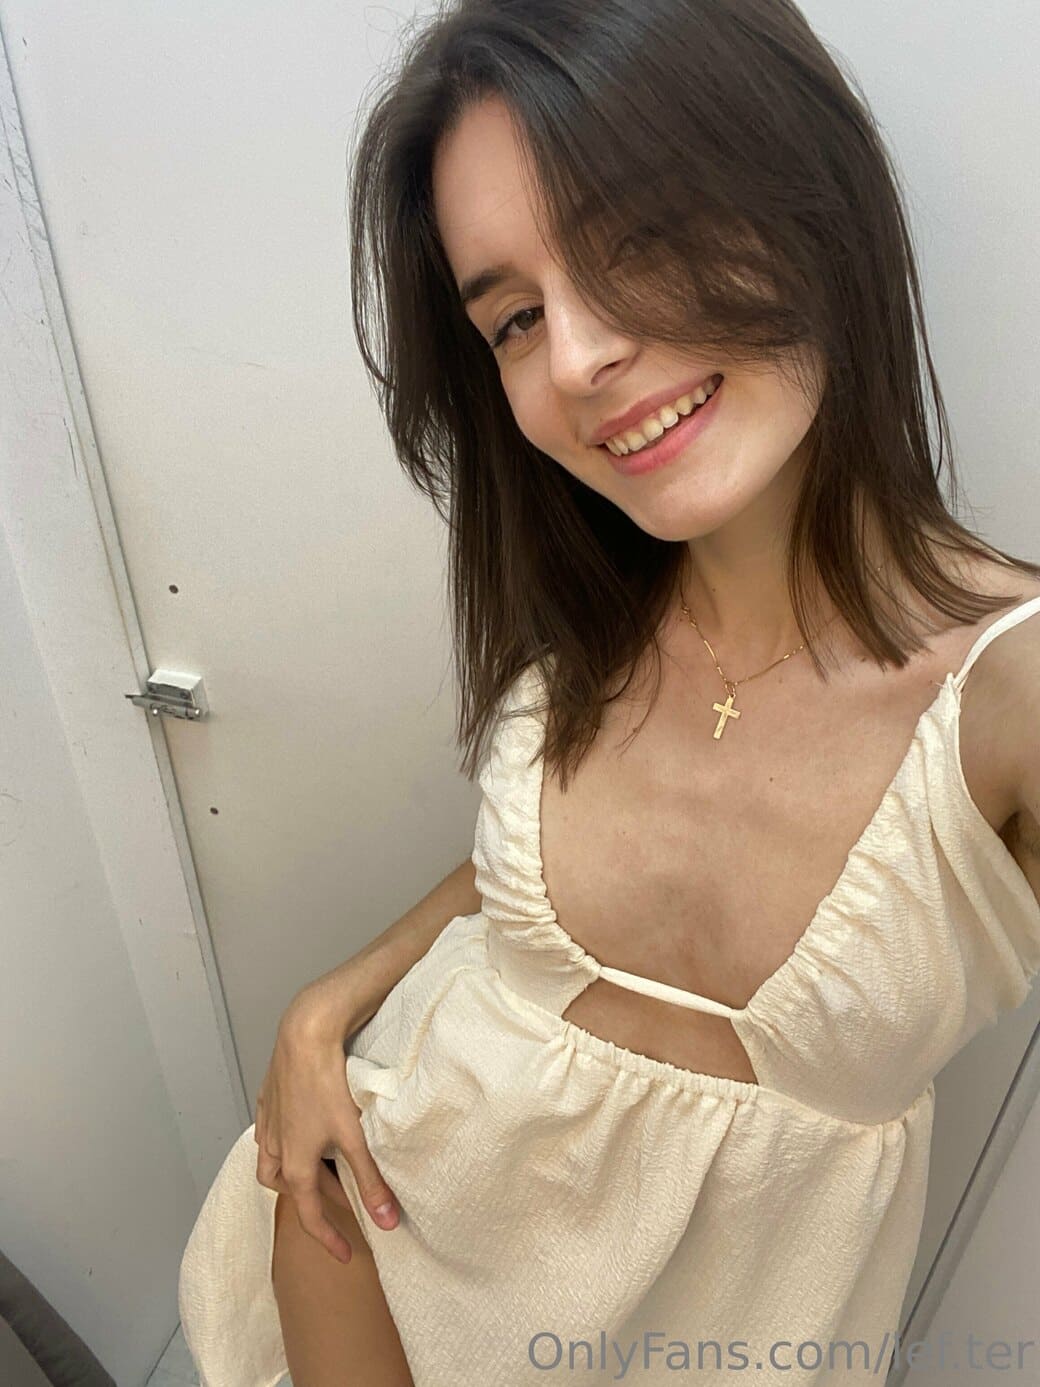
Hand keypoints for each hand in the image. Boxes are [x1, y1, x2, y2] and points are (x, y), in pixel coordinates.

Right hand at [253, 999, 398, 1263]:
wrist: (304, 1034)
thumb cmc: (328, 1086)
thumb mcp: (354, 1138)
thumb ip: (370, 1182)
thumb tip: (386, 1223)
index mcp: (294, 1164)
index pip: (309, 1215)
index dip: (328, 1239)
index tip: (344, 1254)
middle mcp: (275, 1146)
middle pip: (283, 1187)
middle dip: (308, 1199)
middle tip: (339, 1200)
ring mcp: (269, 1120)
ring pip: (270, 1159)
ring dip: (291, 1171)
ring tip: (318, 1167)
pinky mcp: (269, 1096)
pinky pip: (269, 1129)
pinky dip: (282, 1140)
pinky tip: (300, 1128)